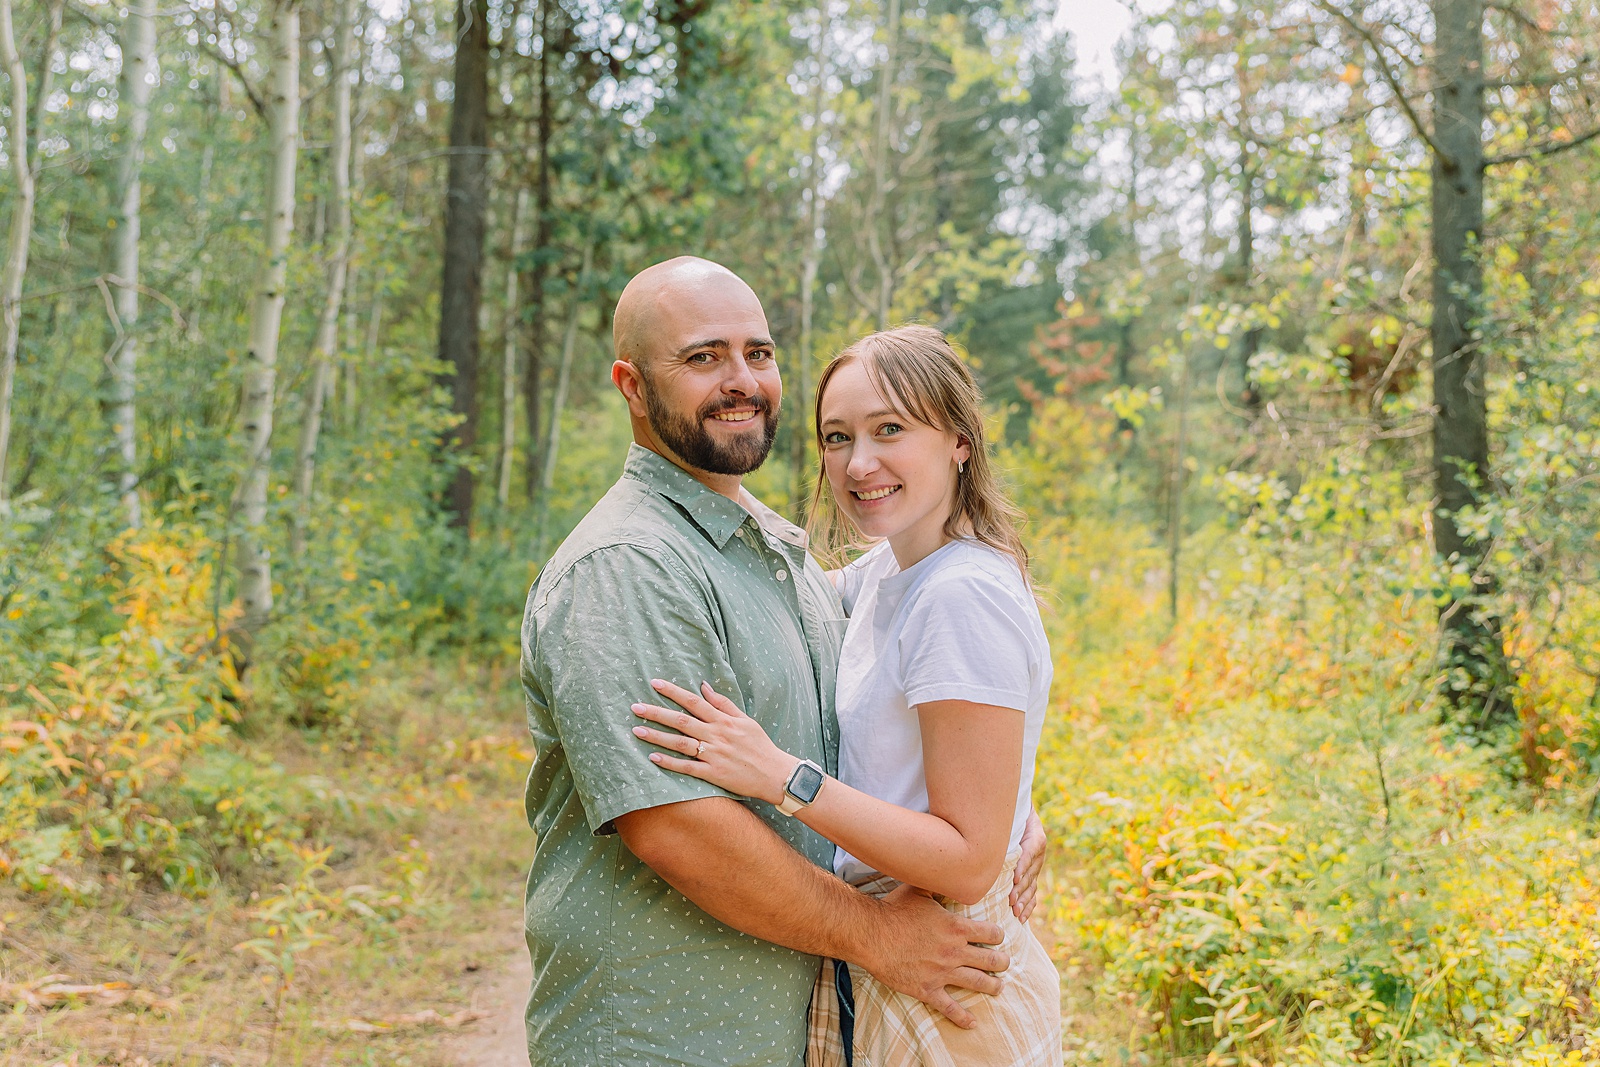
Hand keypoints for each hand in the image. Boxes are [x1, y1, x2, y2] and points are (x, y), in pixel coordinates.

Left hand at [632, 680, 795, 804]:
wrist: (775, 774)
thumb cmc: (760, 745)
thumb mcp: (745, 720)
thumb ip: (723, 704)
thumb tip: (704, 687)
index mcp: (723, 720)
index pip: (694, 701)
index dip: (673, 692)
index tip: (654, 683)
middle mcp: (716, 735)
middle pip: (681, 720)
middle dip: (657, 712)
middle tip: (635, 707)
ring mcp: (714, 754)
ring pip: (680, 743)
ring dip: (657, 736)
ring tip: (636, 731)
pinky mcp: (713, 773)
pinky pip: (687, 767)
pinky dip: (670, 763)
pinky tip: (653, 757)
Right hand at [860, 884, 1008, 1028]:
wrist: (871, 934)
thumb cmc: (893, 909)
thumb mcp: (919, 889)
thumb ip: (937, 884)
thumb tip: (947, 872)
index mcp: (956, 927)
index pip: (991, 933)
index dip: (997, 935)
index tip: (998, 937)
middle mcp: (955, 952)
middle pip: (990, 960)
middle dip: (1002, 962)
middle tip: (1005, 963)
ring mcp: (942, 973)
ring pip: (978, 983)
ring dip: (993, 986)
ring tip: (999, 988)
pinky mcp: (927, 990)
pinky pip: (950, 1007)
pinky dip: (963, 1017)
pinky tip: (973, 1023)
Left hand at [1010, 807, 1046, 922]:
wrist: (1024, 815)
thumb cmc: (1014, 816)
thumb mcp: (1012, 815)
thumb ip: (1004, 824)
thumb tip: (988, 830)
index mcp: (1035, 839)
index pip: (1029, 854)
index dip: (1022, 867)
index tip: (1014, 879)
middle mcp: (1038, 855)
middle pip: (1029, 874)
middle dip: (1019, 890)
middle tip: (1010, 901)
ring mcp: (1036, 867)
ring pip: (1031, 886)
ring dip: (1023, 900)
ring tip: (1015, 911)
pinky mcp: (1032, 875)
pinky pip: (1033, 892)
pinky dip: (1028, 906)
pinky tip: (1021, 917)